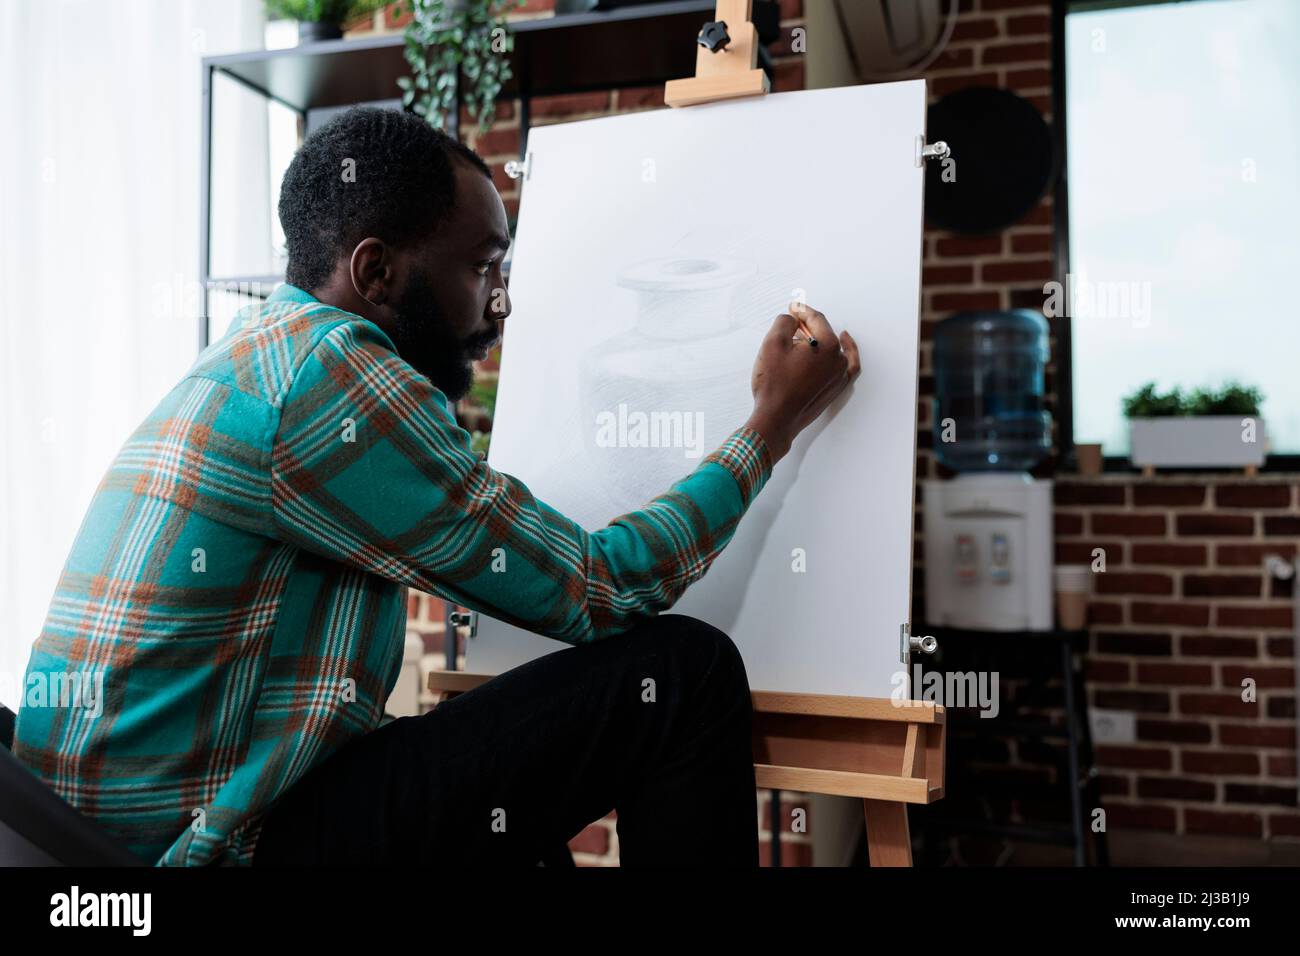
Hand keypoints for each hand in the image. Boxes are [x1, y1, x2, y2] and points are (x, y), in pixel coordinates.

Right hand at [743, 302, 860, 461]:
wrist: (777, 418)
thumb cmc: (774, 385)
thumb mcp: (772, 343)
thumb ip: (785, 322)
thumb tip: (792, 320)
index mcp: (827, 345)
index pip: (816, 319)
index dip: (802, 311)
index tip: (793, 308)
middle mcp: (838, 360)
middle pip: (825, 333)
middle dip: (808, 326)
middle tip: (793, 322)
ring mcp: (839, 376)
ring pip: (834, 348)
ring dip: (821, 340)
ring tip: (805, 337)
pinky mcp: (836, 389)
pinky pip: (847, 366)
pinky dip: (846, 353)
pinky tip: (844, 345)